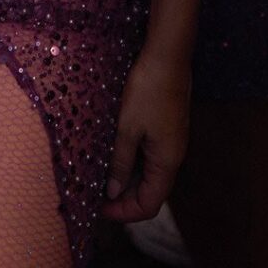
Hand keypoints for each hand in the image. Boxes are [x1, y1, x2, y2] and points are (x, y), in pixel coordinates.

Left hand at [103, 50, 191, 223]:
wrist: (167, 54)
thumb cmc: (147, 89)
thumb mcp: (127, 128)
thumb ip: (120, 162)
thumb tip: (112, 192)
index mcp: (167, 162)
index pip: (149, 205)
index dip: (124, 213)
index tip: (98, 209)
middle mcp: (173, 156)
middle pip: (149, 191)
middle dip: (122, 197)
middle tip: (94, 192)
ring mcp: (171, 140)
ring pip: (148, 172)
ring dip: (125, 176)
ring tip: (99, 172)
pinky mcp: (166, 126)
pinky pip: (149, 154)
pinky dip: (132, 159)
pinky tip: (113, 151)